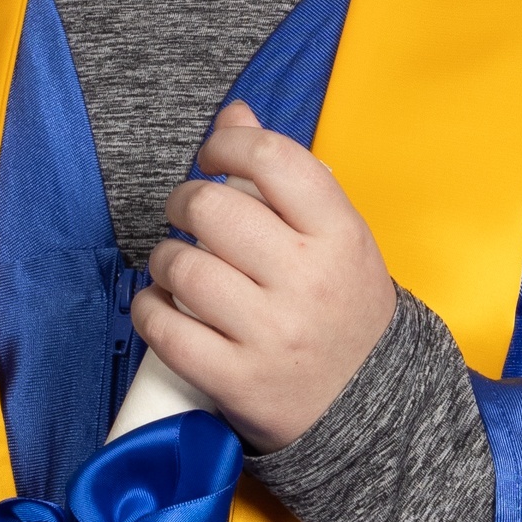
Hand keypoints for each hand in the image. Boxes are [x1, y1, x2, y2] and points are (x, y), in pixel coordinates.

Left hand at [133, 100, 396, 450]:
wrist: (372, 408)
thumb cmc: (344, 309)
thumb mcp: (337, 237)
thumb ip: (287, 176)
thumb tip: (234, 113)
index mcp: (340, 236)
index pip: (272, 159)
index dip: (227, 146)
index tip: (212, 158)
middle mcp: (307, 282)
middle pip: (212, 210)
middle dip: (183, 202)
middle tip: (186, 215)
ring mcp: (272, 334)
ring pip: (182, 268)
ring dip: (163, 259)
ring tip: (175, 265)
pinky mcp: (238, 381)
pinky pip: (165, 329)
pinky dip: (148, 309)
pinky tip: (160, 305)